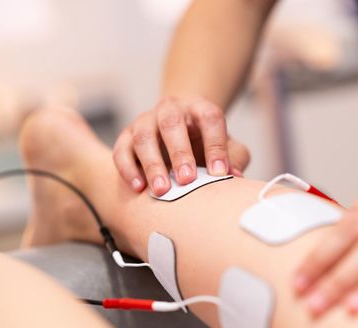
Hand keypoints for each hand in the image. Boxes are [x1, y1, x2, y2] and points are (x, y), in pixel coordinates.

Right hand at [113, 96, 249, 195]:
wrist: (176, 129)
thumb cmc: (204, 142)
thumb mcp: (226, 145)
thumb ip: (233, 158)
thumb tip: (235, 177)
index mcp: (199, 107)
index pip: (210, 118)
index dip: (216, 145)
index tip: (220, 173)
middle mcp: (171, 109)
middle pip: (172, 124)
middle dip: (180, 153)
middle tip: (187, 180)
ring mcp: (146, 120)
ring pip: (144, 137)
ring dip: (153, 165)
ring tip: (162, 190)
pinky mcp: (126, 135)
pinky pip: (122, 150)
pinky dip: (128, 169)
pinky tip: (138, 188)